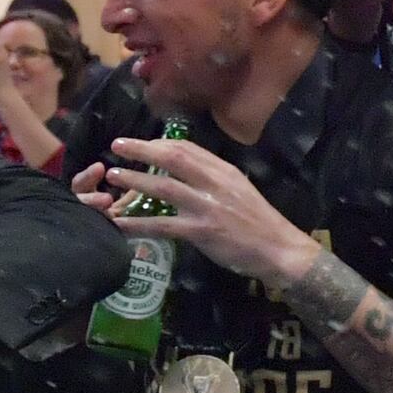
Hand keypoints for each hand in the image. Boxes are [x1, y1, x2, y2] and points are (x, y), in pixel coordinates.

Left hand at [98, 136, 318, 287]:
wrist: (279, 249)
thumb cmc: (259, 221)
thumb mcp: (240, 189)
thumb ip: (214, 178)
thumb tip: (186, 169)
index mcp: (224, 171)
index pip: (188, 148)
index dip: (159, 143)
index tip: (141, 143)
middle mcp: (215, 183)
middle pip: (173, 158)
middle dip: (142, 150)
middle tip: (117, 146)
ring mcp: (207, 207)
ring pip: (164, 187)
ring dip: (135, 181)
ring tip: (113, 176)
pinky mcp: (201, 232)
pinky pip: (162, 225)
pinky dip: (138, 224)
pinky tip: (120, 224)